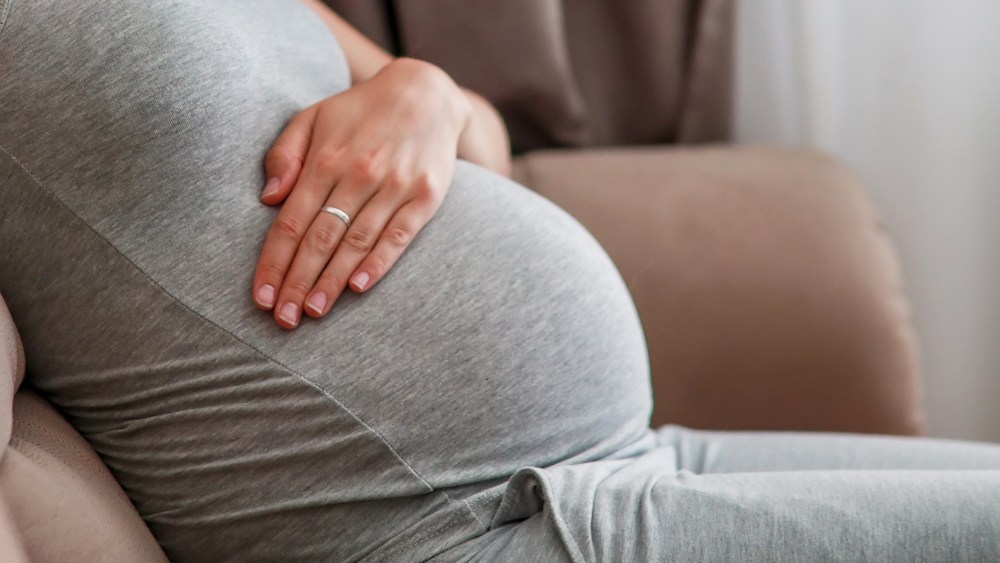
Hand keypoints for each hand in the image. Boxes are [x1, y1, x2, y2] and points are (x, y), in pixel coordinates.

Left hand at [253, 58, 470, 328]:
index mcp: (326, 159)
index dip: (274, 263)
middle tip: (284, 319)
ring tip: (314, 312)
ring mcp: (395, 186)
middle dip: (299, 282)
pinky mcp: (426, 196)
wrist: (427, 93)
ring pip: (357, 243)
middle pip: (321, 239)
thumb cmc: (360, 111)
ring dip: (333, 281)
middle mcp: (358, 174)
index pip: (291, 222)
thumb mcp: (314, 117)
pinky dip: (379, 263)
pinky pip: (399, 236)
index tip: (262, 297)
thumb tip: (268, 198)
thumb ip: (285, 155)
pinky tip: (358, 288)